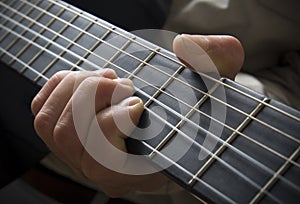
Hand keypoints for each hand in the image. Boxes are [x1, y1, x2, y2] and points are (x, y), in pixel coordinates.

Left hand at [31, 34, 243, 196]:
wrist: (177, 115)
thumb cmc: (195, 109)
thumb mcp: (217, 81)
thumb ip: (216, 59)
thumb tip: (184, 46)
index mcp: (141, 170)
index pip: (104, 164)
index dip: (113, 125)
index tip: (138, 100)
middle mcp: (107, 170)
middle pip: (70, 138)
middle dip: (93, 97)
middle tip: (123, 83)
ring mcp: (84, 155)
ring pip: (52, 127)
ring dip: (77, 91)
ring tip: (107, 79)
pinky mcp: (70, 138)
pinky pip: (42, 116)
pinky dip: (58, 89)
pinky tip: (85, 80)